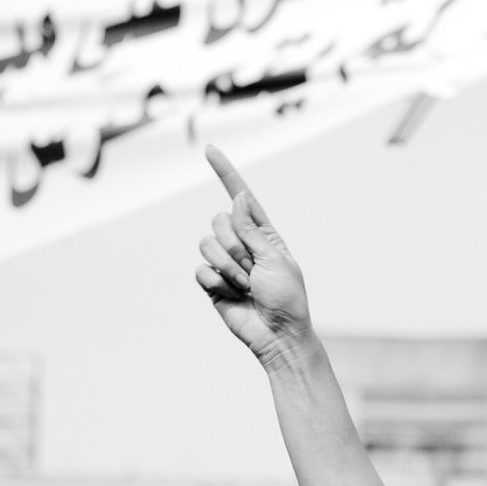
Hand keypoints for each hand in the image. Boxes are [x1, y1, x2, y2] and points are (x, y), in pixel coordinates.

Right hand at [194, 146, 316, 364]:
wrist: (277, 335)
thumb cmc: (286, 298)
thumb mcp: (276, 259)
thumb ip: (252, 229)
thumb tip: (237, 198)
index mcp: (263, 234)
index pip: (240, 198)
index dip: (225, 173)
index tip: (209, 150)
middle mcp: (242, 244)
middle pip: (219, 222)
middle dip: (235, 247)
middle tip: (254, 271)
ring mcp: (225, 263)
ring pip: (207, 244)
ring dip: (229, 268)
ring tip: (247, 287)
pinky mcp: (212, 283)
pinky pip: (200, 270)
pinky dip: (217, 283)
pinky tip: (232, 296)